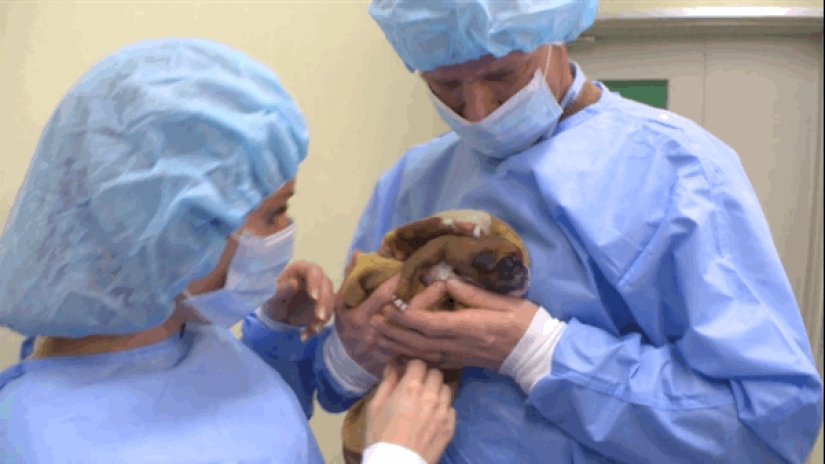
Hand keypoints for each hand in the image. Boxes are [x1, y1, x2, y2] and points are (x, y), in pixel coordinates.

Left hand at [263, 260, 334, 340]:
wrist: (278, 313)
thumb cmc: (274, 300)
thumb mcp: (273, 297)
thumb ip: (282, 290)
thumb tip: (294, 284)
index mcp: (301, 269)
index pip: (313, 271)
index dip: (316, 283)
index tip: (314, 298)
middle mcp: (315, 278)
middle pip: (326, 286)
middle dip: (324, 303)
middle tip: (319, 318)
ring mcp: (322, 290)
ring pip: (330, 301)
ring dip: (324, 316)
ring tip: (313, 330)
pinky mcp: (324, 304)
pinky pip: (326, 314)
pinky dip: (318, 326)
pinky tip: (306, 335)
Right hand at [335, 267, 453, 377]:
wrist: (348, 359)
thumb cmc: (347, 323)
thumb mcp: (342, 301)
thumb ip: (350, 278)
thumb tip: (358, 253)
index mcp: (360, 316)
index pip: (382, 296)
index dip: (397, 282)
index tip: (413, 267)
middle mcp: (375, 332)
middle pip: (404, 314)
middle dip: (424, 299)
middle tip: (443, 284)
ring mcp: (389, 348)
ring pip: (416, 333)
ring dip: (435, 319)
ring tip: (454, 302)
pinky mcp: (400, 359)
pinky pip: (420, 350)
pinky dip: (436, 341)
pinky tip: (452, 330)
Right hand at [366, 359, 455, 463]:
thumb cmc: (380, 436)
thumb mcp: (375, 407)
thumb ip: (386, 383)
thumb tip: (393, 366)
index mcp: (411, 388)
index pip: (419, 363)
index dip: (412, 366)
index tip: (407, 373)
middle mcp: (431, 396)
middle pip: (436, 374)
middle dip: (426, 376)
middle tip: (417, 386)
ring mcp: (443, 412)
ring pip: (446, 389)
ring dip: (437, 391)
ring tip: (427, 400)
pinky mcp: (450, 427)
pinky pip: (451, 408)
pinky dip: (443, 408)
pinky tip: (433, 416)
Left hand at [372, 279, 538, 370]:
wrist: (538, 352)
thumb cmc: (525, 322)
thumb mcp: (504, 301)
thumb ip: (473, 294)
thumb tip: (446, 282)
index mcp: (469, 327)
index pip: (431, 324)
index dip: (408, 317)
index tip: (390, 308)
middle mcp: (460, 345)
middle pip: (420, 342)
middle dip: (395, 333)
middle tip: (373, 322)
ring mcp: (460, 357)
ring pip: (422, 354)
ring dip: (398, 346)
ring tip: (378, 337)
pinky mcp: (461, 362)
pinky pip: (431, 361)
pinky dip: (411, 356)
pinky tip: (399, 353)